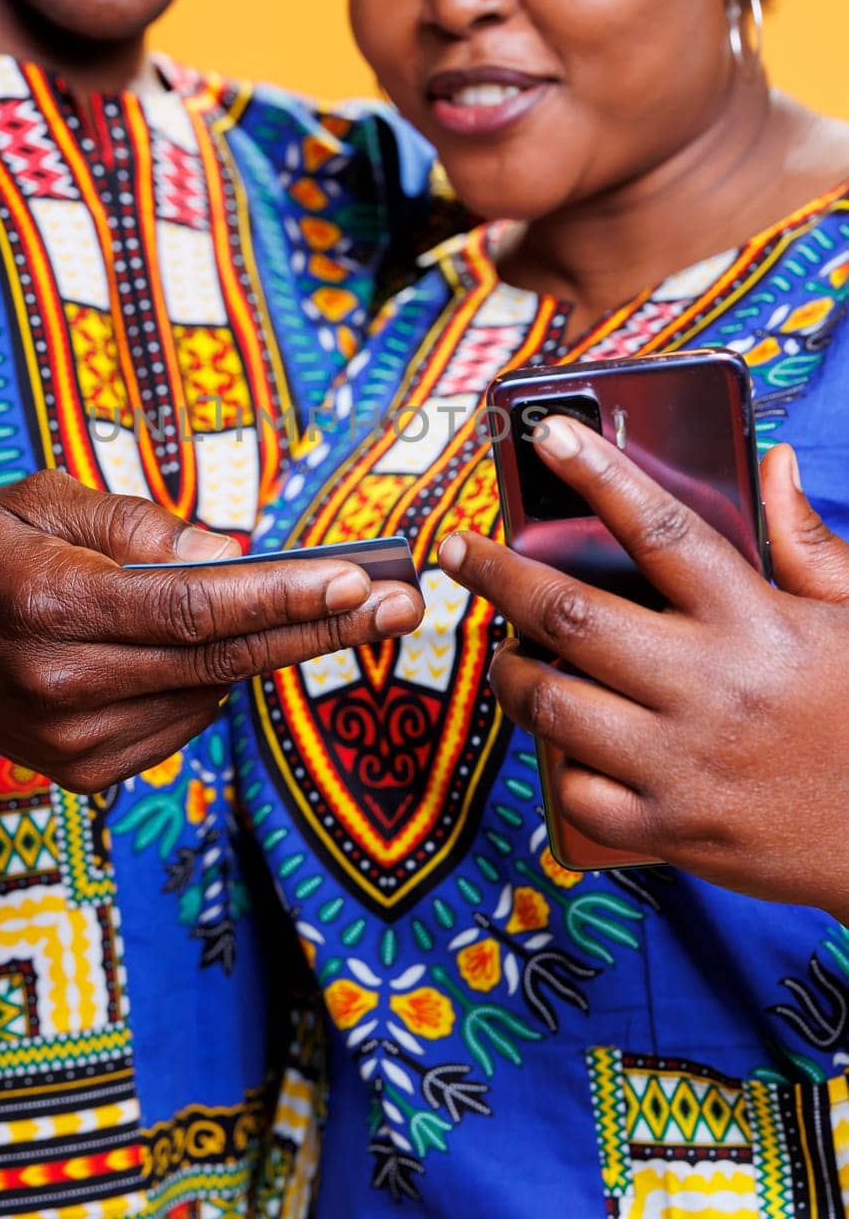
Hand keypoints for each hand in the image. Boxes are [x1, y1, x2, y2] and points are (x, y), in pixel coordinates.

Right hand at [0, 471, 423, 795]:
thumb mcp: (46, 497)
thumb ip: (139, 523)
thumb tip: (233, 558)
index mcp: (45, 603)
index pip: (188, 607)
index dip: (280, 598)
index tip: (356, 582)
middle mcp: (59, 682)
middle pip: (218, 661)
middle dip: (319, 631)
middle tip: (400, 604)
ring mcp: (73, 741)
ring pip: (210, 692)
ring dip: (265, 648)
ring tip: (310, 606)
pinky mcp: (86, 772)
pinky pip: (186, 719)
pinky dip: (212, 677)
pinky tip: (202, 643)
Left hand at [438, 418, 848, 916]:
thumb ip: (806, 543)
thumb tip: (774, 465)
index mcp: (754, 620)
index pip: (660, 528)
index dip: (598, 473)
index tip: (548, 433)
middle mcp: (710, 686)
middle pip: (570, 614)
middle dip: (496, 573)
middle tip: (457, 550)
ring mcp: (683, 763)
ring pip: (553, 704)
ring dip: (511, 672)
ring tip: (505, 652)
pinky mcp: (669, 830)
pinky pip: (574, 789)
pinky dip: (558, 762)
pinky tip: (565, 740)